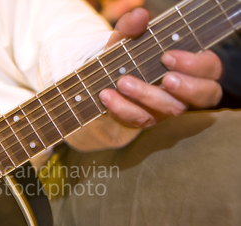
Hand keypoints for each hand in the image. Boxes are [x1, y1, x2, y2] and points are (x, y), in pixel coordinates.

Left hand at [99, 8, 223, 127]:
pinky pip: (139, 119)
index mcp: (191, 67)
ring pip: (171, 110)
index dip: (195, 65)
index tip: (168, 56)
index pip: (210, 68)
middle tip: (165, 78)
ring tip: (123, 83)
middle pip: (204, 94)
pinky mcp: (146, 120)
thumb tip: (139, 16)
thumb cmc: (126, 58)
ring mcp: (166, 108)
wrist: (103, 82)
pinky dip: (122, 108)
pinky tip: (107, 95)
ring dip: (147, 96)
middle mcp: (185, 90)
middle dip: (186, 87)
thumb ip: (132, 28)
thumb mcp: (127, 40)